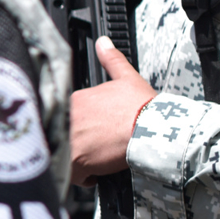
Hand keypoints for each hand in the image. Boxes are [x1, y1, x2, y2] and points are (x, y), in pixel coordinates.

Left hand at [69, 36, 156, 186]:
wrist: (153, 131)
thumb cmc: (142, 108)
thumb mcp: (126, 78)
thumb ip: (112, 59)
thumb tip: (104, 43)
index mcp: (75, 100)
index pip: (69, 115)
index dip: (83, 124)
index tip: (96, 129)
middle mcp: (68, 118)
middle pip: (66, 133)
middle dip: (79, 140)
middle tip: (99, 145)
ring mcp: (70, 139)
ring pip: (66, 152)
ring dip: (79, 157)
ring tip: (98, 158)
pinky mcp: (76, 161)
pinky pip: (70, 172)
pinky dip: (82, 175)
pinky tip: (96, 172)